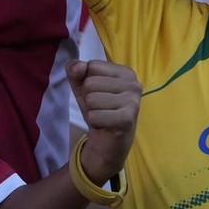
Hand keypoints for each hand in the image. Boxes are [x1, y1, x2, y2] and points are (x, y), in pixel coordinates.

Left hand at [70, 59, 138, 182]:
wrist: (108, 142)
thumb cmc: (98, 110)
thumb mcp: (82, 86)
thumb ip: (75, 70)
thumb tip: (78, 67)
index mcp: (125, 72)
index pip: (92, 66)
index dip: (86, 81)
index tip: (98, 93)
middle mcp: (133, 83)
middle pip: (90, 83)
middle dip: (88, 98)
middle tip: (100, 108)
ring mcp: (133, 101)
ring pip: (91, 99)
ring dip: (91, 111)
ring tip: (102, 116)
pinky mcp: (127, 119)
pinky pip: (95, 115)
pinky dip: (94, 122)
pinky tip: (104, 125)